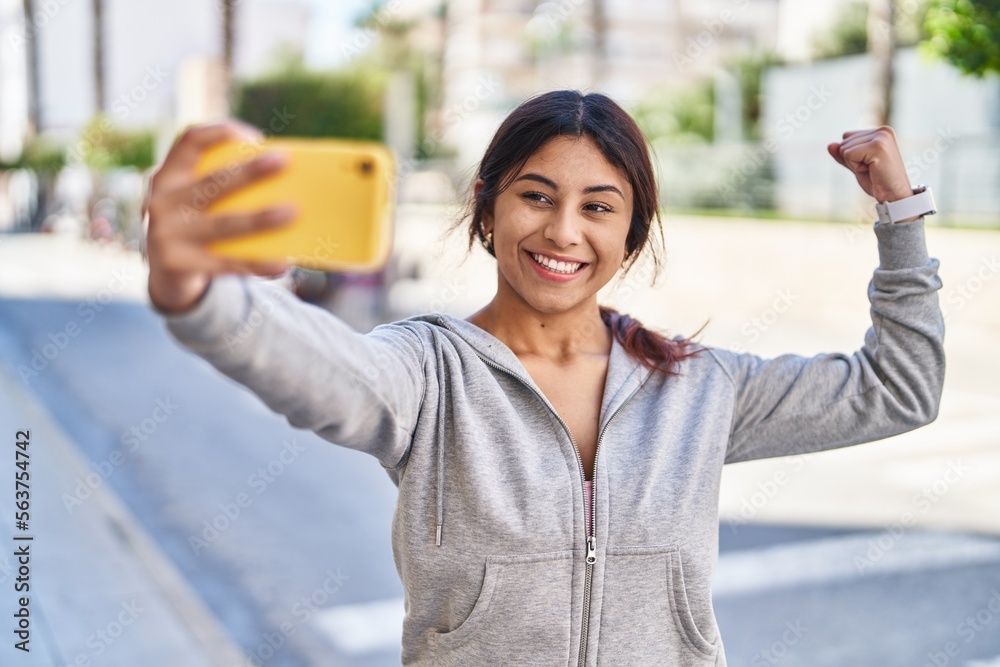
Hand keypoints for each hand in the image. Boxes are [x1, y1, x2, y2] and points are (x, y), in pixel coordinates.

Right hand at [144, 120, 296, 313]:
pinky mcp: (178, 265)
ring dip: (260, 218)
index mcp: (167, 176)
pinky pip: (227, 263)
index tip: (255, 137)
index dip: (220, 133)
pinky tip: (282, 263)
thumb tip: (286, 182)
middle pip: (211, 182)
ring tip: (292, 212)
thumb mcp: (195, 202)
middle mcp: (161, 202)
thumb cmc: (195, 228)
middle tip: (284, 161)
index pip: (189, 141)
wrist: (165, 276)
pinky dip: (257, 263)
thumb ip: (221, 189)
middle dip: (249, 171)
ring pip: (222, 224)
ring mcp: (166, 235)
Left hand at [827, 126, 913, 203]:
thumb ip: (843, 155)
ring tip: (872, 169)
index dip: (851, 155)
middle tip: (871, 168)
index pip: (847, 137)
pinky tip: (872, 170)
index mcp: (880, 131)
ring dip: (854, 164)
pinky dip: (855, 167)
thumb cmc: (877, 181)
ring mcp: (881, 137)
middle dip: (852, 160)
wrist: (893, 195)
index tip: (869, 163)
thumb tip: (830, 145)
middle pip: (844, 142)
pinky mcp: (877, 146)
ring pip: (844, 149)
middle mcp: (882, 130)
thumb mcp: (856, 166)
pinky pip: (848, 155)